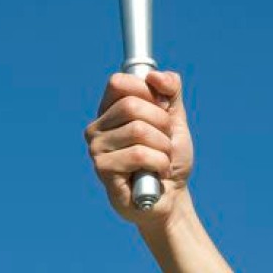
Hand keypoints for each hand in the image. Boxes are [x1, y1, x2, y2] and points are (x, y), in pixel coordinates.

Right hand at [84, 70, 192, 226]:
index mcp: (109, 110)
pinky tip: (156, 174)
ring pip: (138, 131)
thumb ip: (170, 90)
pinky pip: (139, 154)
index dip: (147, 92)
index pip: (119, 82)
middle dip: (162, 123)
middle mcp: (96, 127)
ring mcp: (96, 149)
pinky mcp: (103, 169)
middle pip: (132, 106)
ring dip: (163, 147)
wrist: (172, 197)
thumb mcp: (175, 118)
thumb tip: (154, 75)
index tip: (161, 110)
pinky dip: (159, 163)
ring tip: (162, 160)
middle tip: (164, 141)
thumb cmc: (168, 156)